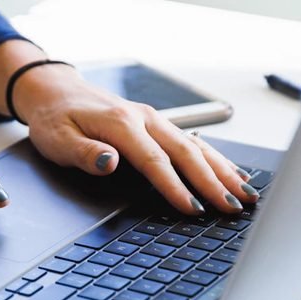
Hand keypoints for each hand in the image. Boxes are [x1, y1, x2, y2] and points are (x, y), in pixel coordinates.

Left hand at [0, 41, 256, 214]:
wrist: (55, 91)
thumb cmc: (55, 119)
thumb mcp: (57, 139)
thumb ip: (85, 153)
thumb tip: (110, 162)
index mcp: (121, 123)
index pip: (154, 160)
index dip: (175, 186)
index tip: (193, 209)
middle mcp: (144, 118)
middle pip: (186, 152)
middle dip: (213, 182)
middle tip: (233, 208)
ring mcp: (154, 120)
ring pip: (196, 146)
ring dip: (223, 170)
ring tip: (246, 195)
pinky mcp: (157, 124)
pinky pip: (193, 141)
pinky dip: (216, 159)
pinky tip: (233, 174)